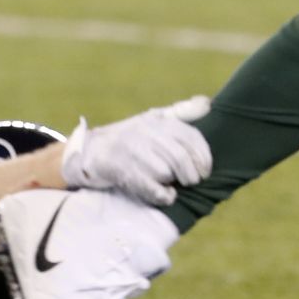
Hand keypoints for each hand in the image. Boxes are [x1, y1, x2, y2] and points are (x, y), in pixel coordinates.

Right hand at [60, 95, 211, 206]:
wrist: (91, 150)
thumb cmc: (130, 136)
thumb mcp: (153, 119)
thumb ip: (180, 112)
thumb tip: (208, 103)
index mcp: (156, 120)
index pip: (190, 136)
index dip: (203, 155)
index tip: (206, 170)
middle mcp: (145, 133)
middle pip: (179, 157)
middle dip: (191, 174)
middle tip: (192, 181)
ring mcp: (132, 151)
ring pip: (165, 172)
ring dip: (172, 182)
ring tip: (172, 184)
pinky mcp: (122, 171)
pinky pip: (149, 187)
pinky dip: (163, 195)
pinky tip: (167, 195)